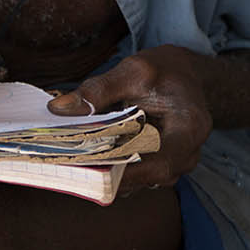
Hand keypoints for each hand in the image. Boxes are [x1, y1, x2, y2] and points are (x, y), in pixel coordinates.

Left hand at [46, 45, 211, 191]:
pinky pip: (132, 173)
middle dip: (106, 172)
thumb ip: (97, 90)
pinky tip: (86, 156)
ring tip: (73, 160)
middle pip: (144, 176)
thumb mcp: (132, 71)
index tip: (89, 168)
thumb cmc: (163, 70)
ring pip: (135, 179)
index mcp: (189, 129)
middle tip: (70, 164)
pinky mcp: (156, 165)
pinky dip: (109, 166)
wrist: (183, 74)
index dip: (125, 173)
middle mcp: (186, 154)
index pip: (159, 164)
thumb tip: (59, 109)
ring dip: (104, 171)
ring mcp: (173, 164)